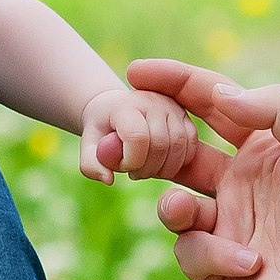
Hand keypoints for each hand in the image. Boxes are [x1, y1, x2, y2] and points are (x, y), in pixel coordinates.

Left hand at [80, 87, 199, 184]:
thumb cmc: (102, 131)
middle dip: (147, 168)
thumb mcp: (88, 146)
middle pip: (160, 144)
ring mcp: (173, 107)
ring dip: (164, 168)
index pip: (137, 137)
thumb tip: (109, 179)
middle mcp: (153, 101)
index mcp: (126, 105)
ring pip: (179, 147)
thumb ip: (91, 165)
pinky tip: (161, 165)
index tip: (123, 167)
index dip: (131, 161)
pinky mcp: (186, 117)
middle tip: (134, 173)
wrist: (116, 110)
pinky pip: (191, 146)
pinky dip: (178, 163)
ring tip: (146, 168)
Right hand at [127, 57, 279, 279]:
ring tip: (189, 211)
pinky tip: (250, 263)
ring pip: (172, 203)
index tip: (136, 70)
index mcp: (263, 148)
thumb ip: (276, 105)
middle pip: (178, 151)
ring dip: (175, 204)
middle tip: (125, 139)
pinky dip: (214, 252)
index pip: (211, 105)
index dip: (175, 84)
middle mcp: (239, 183)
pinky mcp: (213, 267)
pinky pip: (188, 249)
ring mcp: (224, 225)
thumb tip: (222, 94)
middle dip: (149, 144)